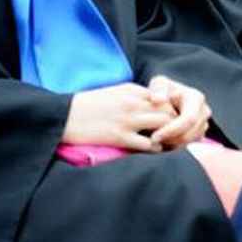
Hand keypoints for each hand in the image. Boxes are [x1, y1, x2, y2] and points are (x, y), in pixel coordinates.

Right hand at [62, 82, 176, 152]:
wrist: (64, 116)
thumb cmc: (88, 105)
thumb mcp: (114, 92)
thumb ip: (135, 96)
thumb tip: (154, 103)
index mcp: (132, 90)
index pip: (165, 98)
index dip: (173, 110)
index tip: (175, 120)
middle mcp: (133, 103)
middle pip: (168, 111)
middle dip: (176, 124)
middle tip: (178, 134)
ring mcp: (128, 120)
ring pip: (163, 126)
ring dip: (169, 136)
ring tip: (169, 144)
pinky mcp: (120, 137)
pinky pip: (147, 144)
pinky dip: (155, 149)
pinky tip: (155, 151)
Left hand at [147, 75, 212, 148]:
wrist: (168, 97)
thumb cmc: (162, 90)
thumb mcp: (159, 84)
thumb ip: (158, 89)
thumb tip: (158, 99)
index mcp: (197, 98)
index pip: (188, 119)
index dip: (172, 130)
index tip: (154, 137)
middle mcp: (204, 112)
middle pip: (190, 134)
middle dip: (171, 140)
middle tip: (152, 142)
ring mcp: (203, 124)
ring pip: (189, 141)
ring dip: (172, 144)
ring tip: (155, 141)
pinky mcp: (199, 134)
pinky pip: (188, 144)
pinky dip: (174, 146)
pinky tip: (161, 142)